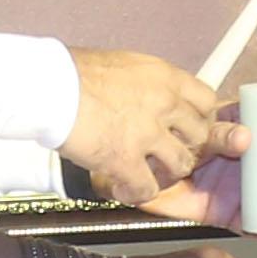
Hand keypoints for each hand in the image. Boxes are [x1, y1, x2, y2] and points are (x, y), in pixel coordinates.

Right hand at [59, 49, 230, 211]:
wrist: (49, 86)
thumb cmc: (74, 72)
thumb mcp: (124, 64)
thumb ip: (147, 83)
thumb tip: (149, 94)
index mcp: (165, 77)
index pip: (207, 102)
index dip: (199, 119)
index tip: (187, 127)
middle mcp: (164, 104)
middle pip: (201, 136)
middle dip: (187, 148)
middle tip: (167, 152)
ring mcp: (147, 134)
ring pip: (182, 165)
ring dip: (165, 172)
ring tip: (147, 171)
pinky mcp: (125, 160)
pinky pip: (147, 188)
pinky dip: (136, 192)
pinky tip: (123, 186)